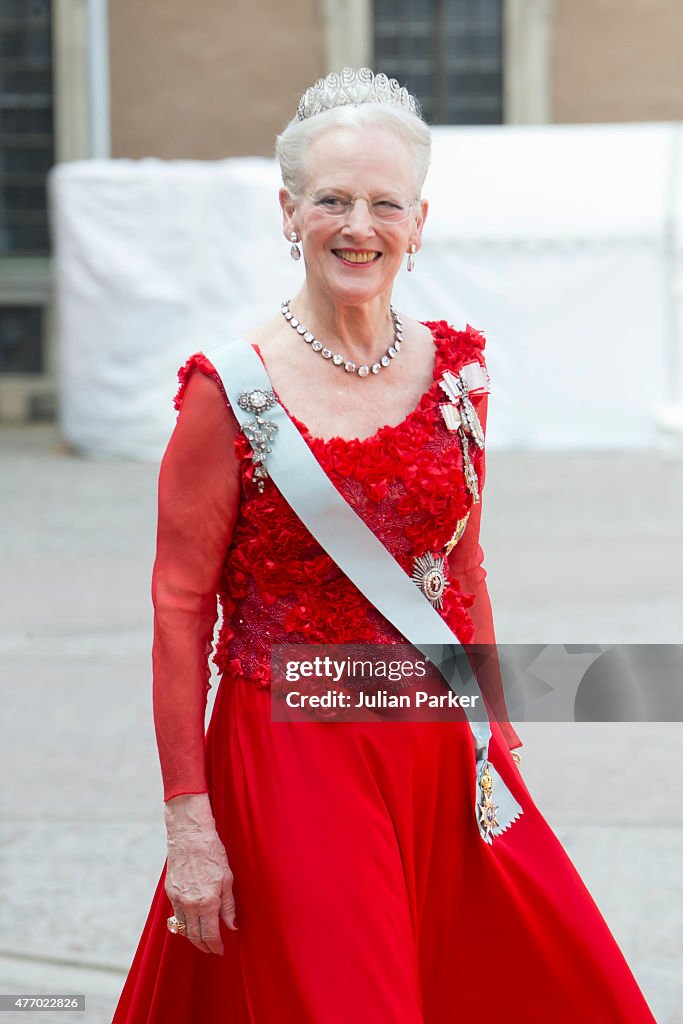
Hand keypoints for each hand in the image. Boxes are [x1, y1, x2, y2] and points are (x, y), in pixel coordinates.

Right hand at [164, 794, 237, 954]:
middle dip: (203, 945)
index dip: (215, 946)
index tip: (220, 951)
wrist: (190, 836)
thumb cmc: (213, 853)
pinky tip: (192, 923)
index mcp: (206, 902)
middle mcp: (189, 905)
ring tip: (202, 940)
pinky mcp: (169, 892)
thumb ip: (229, 906)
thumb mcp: (227, 879)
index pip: (209, 934)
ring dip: (192, 937)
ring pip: (183, 928)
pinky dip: (184, 923)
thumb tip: (232, 926)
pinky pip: (176, 915)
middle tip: (212, 949)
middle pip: (194, 936)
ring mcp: (177, 899)